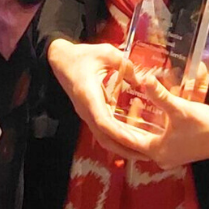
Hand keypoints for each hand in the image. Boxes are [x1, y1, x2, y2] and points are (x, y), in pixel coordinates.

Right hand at [47, 39, 144, 160]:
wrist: (60, 59)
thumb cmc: (82, 56)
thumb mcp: (105, 53)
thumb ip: (124, 64)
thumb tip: (141, 79)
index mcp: (89, 96)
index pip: (103, 122)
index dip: (120, 134)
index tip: (136, 142)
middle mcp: (86, 110)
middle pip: (104, 137)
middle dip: (125, 149)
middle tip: (148, 155)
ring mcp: (87, 113)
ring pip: (104, 138)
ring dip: (122, 147)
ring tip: (144, 152)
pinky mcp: (90, 113)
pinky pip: (104, 131)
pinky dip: (118, 138)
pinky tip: (133, 140)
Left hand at [110, 73, 208, 169]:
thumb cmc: (206, 125)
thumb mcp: (180, 109)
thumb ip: (160, 95)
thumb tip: (143, 80)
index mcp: (157, 151)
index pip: (127, 140)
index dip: (113, 127)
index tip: (99, 114)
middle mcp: (161, 156)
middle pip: (133, 141)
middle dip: (121, 125)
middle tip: (106, 108)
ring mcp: (170, 154)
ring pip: (143, 139)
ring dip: (133, 125)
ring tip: (120, 107)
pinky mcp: (177, 149)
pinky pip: (154, 138)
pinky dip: (145, 126)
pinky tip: (141, 111)